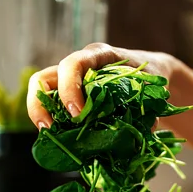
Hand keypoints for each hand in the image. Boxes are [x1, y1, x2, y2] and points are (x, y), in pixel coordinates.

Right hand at [26, 43, 179, 128]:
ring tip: (48, 134)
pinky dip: (52, 119)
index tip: (77, 114)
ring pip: (42, 89)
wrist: (152, 70)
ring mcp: (72, 78)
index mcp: (100, 55)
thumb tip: (145, 131)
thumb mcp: (151, 88)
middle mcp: (80, 64)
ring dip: (40, 112)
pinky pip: (52, 102)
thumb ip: (148, 108)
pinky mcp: (71, 92)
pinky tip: (59, 136)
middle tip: (51, 128)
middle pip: (44, 77)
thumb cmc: (151, 76)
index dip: (69, 89)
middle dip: (42, 104)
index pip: (73, 64)